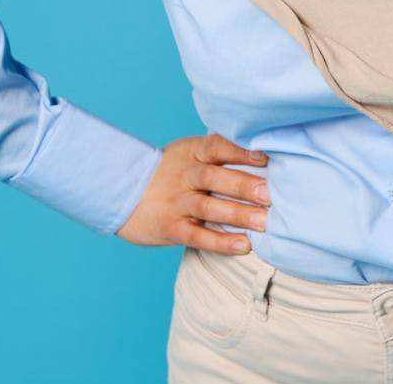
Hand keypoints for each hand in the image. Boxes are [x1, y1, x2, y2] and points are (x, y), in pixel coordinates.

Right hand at [115, 131, 270, 250]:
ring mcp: (176, 202)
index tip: (267, 158)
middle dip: (245, 186)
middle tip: (272, 194)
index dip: (242, 150)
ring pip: (209, 208)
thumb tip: (267, 154)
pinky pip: (198, 236)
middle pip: (215, 178)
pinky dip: (221, 242)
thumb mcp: (189, 153)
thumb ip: (220, 154)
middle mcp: (184, 175)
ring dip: (238, 215)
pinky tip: (244, 245)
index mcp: (192, 152)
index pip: (218, 146)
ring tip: (265, 222)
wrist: (121, 191)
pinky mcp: (171, 228)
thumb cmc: (170, 171)